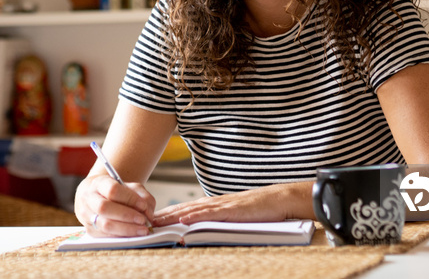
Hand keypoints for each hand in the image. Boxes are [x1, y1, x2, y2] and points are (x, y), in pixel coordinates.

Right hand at [74, 172, 155, 236]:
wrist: (96, 197)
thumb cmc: (116, 191)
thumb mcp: (130, 187)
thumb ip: (142, 196)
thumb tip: (148, 213)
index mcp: (99, 183)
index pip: (113, 190)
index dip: (130, 198)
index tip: (143, 206)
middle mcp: (89, 199)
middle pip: (104, 207)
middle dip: (127, 215)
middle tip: (143, 220)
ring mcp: (86, 216)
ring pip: (105, 224)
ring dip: (126, 229)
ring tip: (142, 230)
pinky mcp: (90, 230)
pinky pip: (106, 236)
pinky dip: (122, 236)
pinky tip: (133, 235)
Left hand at [153, 182, 313, 225]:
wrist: (283, 199)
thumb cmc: (265, 210)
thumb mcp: (239, 216)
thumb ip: (224, 221)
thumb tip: (208, 230)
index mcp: (218, 204)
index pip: (189, 208)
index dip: (171, 213)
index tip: (154, 218)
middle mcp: (217, 202)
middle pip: (186, 209)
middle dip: (165, 215)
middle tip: (146, 220)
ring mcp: (224, 205)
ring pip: (193, 211)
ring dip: (173, 217)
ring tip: (156, 222)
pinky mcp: (232, 210)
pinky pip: (209, 215)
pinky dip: (194, 217)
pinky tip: (182, 221)